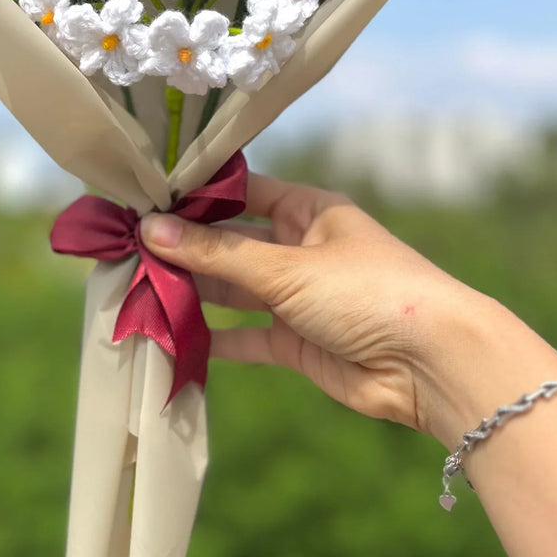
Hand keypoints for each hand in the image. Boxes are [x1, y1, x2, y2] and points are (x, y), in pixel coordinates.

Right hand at [140, 170, 500, 442]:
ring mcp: (299, 298)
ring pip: (233, 291)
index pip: (241, 193)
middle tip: (123, 248)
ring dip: (192, 292)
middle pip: (231, 244)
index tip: (142, 199)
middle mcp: (300, 249)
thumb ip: (217, 255)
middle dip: (184, 248)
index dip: (195, 197)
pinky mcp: (297, 343)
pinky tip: (170, 336)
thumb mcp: (287, 268)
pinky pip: (245, 337)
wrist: (432, 364)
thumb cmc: (368, 292)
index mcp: (309, 211)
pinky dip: (213, 338)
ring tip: (134, 289)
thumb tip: (150, 229)